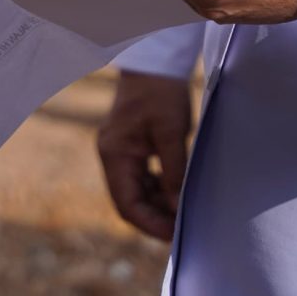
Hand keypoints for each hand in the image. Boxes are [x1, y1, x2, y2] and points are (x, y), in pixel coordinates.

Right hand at [96, 70, 192, 241]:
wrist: (156, 61)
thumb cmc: (162, 93)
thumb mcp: (172, 134)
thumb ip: (173, 174)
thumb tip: (177, 209)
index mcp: (115, 154)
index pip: (127, 204)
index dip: (150, 224)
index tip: (175, 234)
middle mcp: (112, 156)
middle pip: (129, 201)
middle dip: (155, 217)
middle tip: (184, 226)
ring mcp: (120, 151)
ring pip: (136, 191)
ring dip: (158, 204)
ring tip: (183, 211)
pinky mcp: (131, 146)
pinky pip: (141, 177)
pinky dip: (158, 188)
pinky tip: (177, 191)